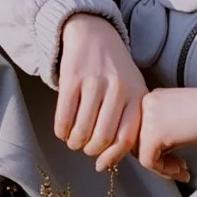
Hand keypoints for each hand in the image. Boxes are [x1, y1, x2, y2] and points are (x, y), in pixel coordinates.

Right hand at [55, 14, 147, 171]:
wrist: (93, 33)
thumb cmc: (114, 69)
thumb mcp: (131, 89)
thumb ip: (128, 119)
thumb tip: (114, 158)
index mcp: (136, 95)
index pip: (126, 137)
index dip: (112, 157)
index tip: (102, 163)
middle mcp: (118, 89)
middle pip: (102, 137)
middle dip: (91, 150)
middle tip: (86, 148)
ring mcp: (94, 83)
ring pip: (82, 130)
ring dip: (74, 142)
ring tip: (74, 141)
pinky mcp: (72, 78)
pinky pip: (64, 116)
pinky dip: (61, 131)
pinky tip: (63, 131)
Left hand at [136, 85, 196, 183]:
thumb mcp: (182, 117)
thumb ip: (165, 127)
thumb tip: (154, 151)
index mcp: (153, 98)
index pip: (140, 130)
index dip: (155, 149)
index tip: (175, 159)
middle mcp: (146, 103)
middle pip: (137, 141)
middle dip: (157, 159)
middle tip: (179, 167)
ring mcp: (148, 117)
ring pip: (141, 153)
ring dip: (162, 167)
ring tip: (183, 170)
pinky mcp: (154, 133)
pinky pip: (149, 161)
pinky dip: (165, 171)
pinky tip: (184, 170)